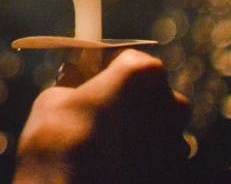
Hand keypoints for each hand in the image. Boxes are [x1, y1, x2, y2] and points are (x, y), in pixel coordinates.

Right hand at [14, 49, 190, 183]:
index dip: (108, 69)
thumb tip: (77, 83)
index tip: (90, 79)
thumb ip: (73, 85)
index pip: (129, 59)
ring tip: (99, 150)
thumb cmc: (58, 144)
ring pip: (155, 129)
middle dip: (127, 101)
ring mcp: (177, 145)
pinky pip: (156, 161)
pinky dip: (139, 162)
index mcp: (142, 75)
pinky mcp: (176, 177)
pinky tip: (111, 170)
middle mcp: (170, 105)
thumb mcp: (52, 100)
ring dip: (134, 134)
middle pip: (149, 93)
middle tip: (94, 116)